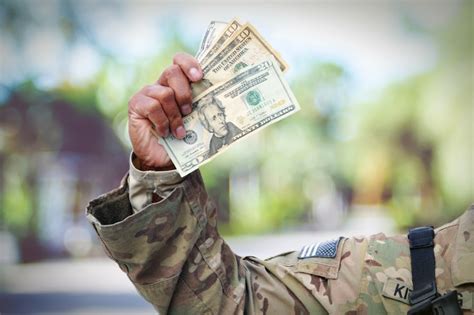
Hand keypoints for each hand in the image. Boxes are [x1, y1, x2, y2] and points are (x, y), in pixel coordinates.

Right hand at [128, 53, 201, 169]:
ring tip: (178, 131)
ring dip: (175, 116)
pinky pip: (153, 106)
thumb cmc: (180, 138)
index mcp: (176, 84)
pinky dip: (162, 122)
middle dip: (184, 93)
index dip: (189, 64)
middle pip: (173, 72)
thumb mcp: (194, 121)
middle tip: (189, 112)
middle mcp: (161, 85)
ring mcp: (147, 93)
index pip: (179, 61)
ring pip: (165, 94)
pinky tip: (164, 132)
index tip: (199, 77)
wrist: (161, 159)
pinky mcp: (136, 104)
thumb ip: (201, 107)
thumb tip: (219, 101)